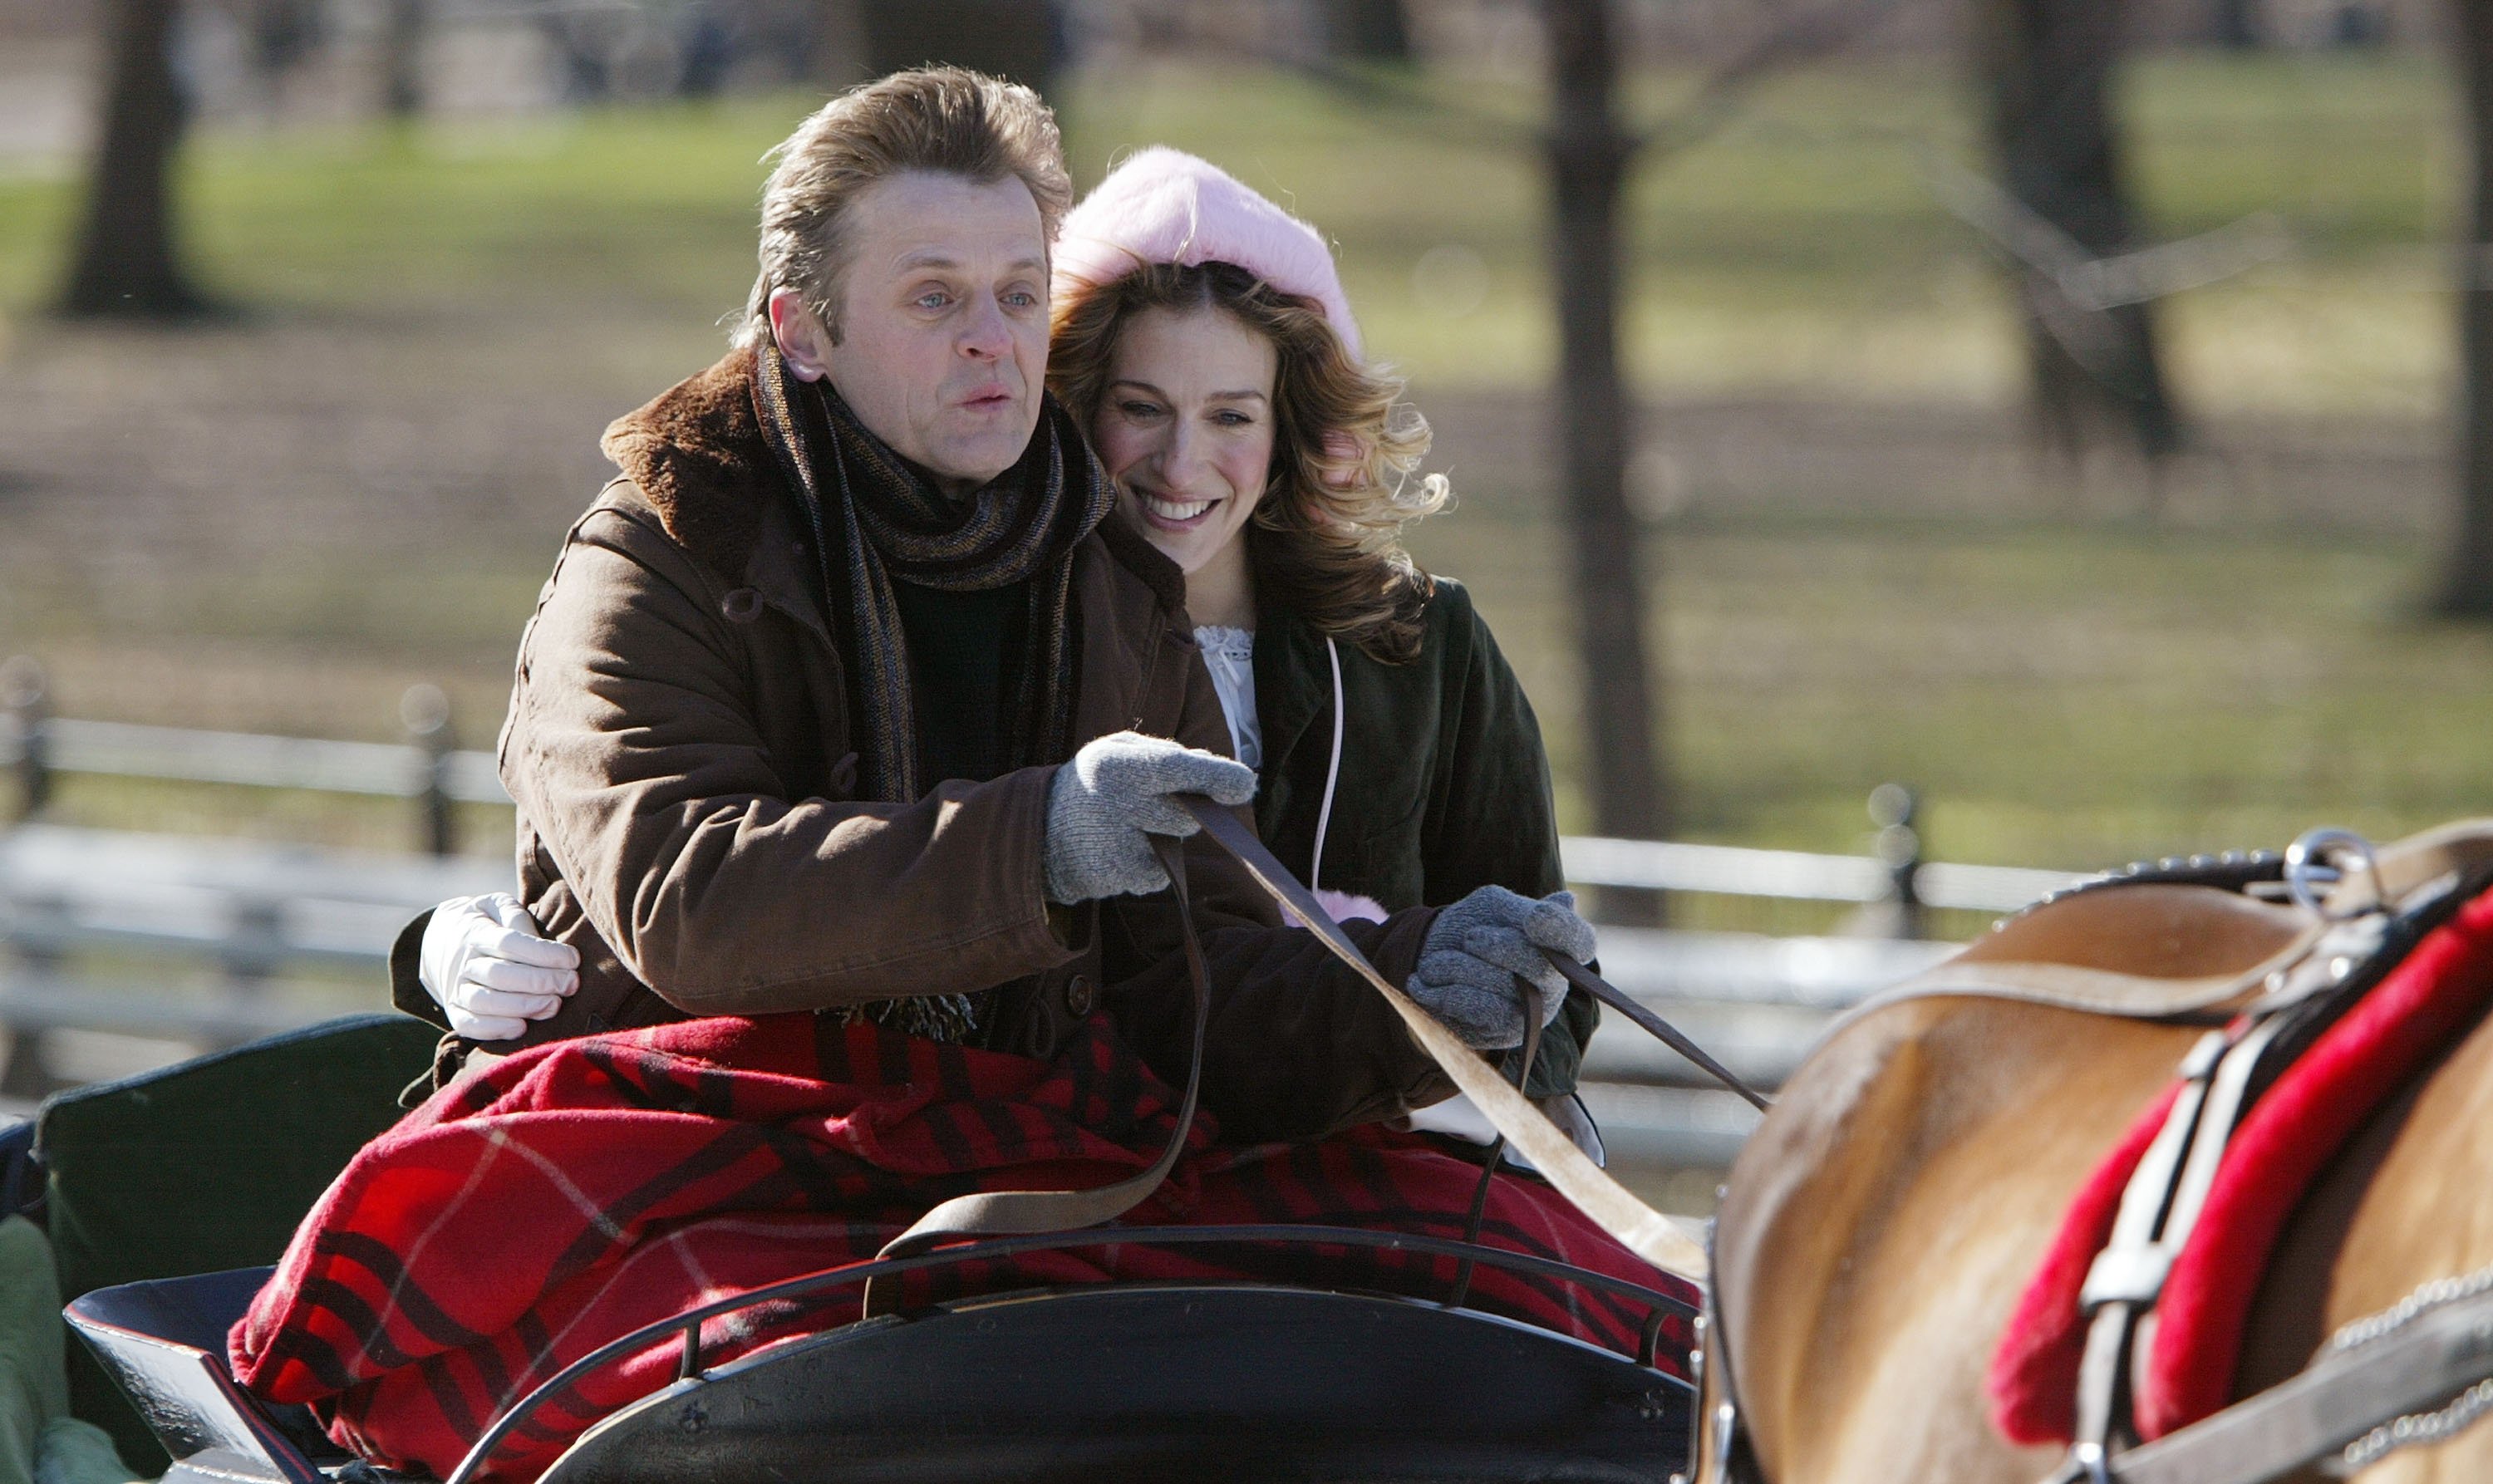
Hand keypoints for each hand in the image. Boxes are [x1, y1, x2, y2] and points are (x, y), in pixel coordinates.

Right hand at [418, 894, 580, 1040]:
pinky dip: (495, 1029)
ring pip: (484, 1002)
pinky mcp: (455, 1011)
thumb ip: (516, 916)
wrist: (442, 942)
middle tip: (570, 984)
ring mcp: (457, 988)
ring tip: (554, 1005)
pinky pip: (469, 1025)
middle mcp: (464, 962)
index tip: (573, 959)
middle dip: (540, 981)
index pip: (509, 943)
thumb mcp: (498, 906)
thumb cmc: (487, 923)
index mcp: (476, 932)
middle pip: (499, 974)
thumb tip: (538, 939)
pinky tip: (522, 1027)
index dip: (543, 953)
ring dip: (522, 1006)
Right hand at [1042, 731, 1257, 903]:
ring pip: (1176, 847)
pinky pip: (1160, 874)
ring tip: (1132, 824)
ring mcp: (1113, 846)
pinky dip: (1152, 865)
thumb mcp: (1121, 752)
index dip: (1214, 775)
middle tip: (1162, 802)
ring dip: (1169, 837)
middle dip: (1192, 810)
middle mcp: (1112, 804)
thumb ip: (1170, 757)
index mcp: (1113, 763)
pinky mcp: (1117, 879)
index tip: (1247, 784)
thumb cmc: (1097, 783)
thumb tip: (1226, 776)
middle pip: (1185, 815)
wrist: (1040, 833)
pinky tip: (1123, 850)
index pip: (1173, 768)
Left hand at [1404, 887, 1593, 1049]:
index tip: (1533, 919)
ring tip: (1432, 963)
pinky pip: (1476, 1010)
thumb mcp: (1492, 907)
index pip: (1579, 941)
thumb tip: (1567, 901)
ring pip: (1500, 986)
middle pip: (1540, 965)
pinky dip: (1442, 993)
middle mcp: (1551, 984)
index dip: (1562, 930)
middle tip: (1469, 938)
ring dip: (1456, 967)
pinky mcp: (1499, 1034)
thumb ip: (1522, 909)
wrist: (1427, 963)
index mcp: (1557, 947)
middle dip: (1498, 947)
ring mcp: (1529, 1013)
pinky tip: (1421, 984)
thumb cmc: (1469, 928)